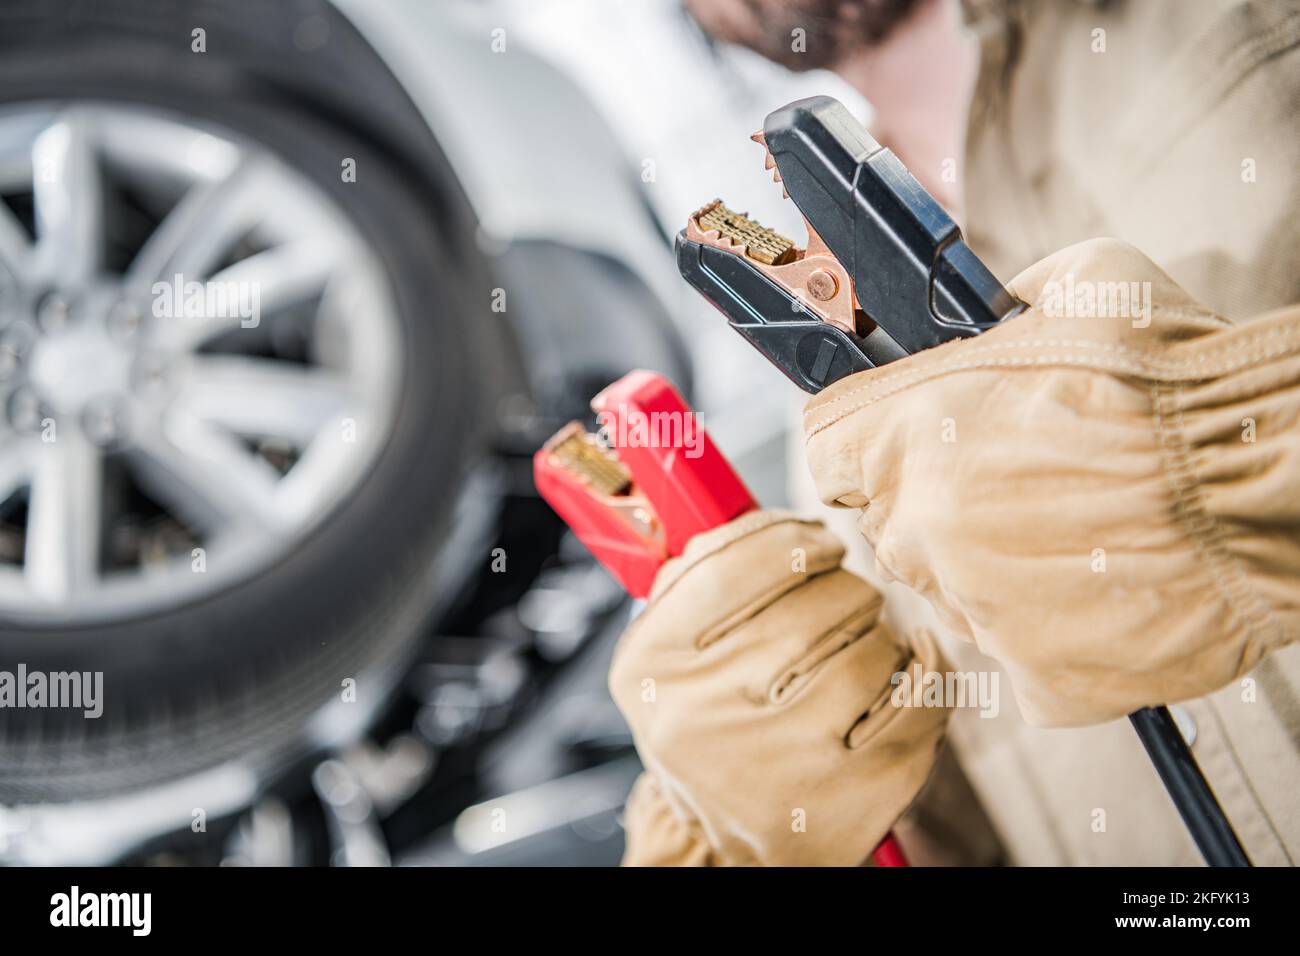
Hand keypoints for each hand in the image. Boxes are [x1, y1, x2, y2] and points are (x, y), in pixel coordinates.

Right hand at [609, 510, 949, 865]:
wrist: (727, 846)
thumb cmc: (710, 729)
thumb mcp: (671, 658)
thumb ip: (702, 578)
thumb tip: (773, 522)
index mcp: (654, 668)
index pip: (734, 566)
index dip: (791, 539)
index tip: (818, 541)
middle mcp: (707, 717)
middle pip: (813, 606)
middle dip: (847, 588)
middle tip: (849, 596)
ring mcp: (784, 760)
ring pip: (872, 650)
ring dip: (883, 632)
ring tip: (868, 640)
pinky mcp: (852, 795)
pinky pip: (920, 704)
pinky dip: (930, 673)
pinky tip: (914, 664)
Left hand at [804, 239, 1299, 725]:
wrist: (1268, 478)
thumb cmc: (1173, 378)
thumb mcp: (1081, 284)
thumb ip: (1008, 299)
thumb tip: (997, 302)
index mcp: (896, 437)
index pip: (829, 454)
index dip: (871, 446)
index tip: (907, 444)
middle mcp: (915, 531)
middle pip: (894, 528)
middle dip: (941, 506)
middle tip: (1023, 480)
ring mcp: (972, 611)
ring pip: (958, 594)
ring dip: (999, 569)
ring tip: (1083, 529)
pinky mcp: (1039, 677)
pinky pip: (1024, 659)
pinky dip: (1057, 634)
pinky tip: (1106, 589)